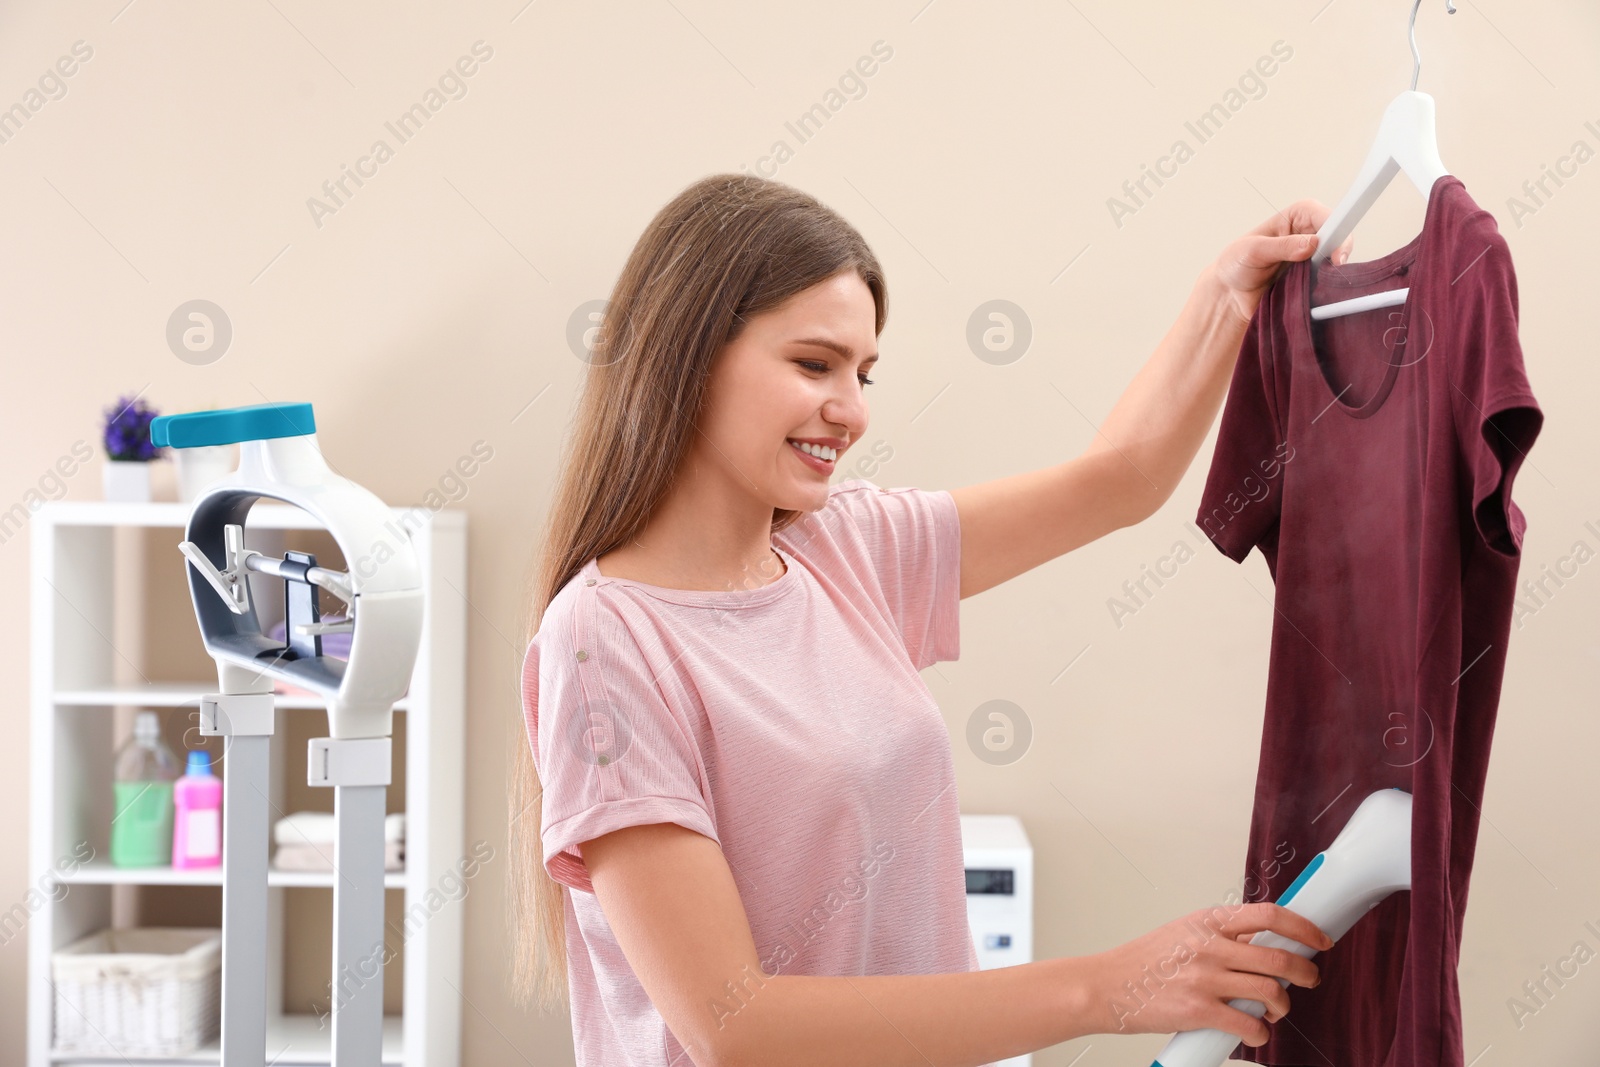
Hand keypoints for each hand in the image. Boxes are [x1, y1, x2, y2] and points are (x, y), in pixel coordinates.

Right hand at [1084, 901, 1332, 1045]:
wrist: (1108, 985)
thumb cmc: (1146, 961)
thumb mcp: (1185, 932)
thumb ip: (1223, 935)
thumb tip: (1267, 941)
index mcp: (1208, 921)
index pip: (1269, 916)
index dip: (1303, 928)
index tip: (1320, 940)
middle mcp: (1210, 946)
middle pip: (1279, 959)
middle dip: (1306, 973)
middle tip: (1310, 979)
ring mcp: (1205, 979)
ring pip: (1270, 992)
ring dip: (1283, 1006)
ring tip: (1276, 1010)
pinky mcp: (1199, 1011)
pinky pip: (1249, 1024)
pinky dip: (1261, 1033)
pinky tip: (1256, 1031)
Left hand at [1210, 199, 1354, 327]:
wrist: (1230, 294)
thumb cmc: (1236, 264)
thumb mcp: (1253, 251)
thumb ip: (1281, 246)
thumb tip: (1312, 244)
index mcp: (1297, 217)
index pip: (1326, 216)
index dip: (1335, 232)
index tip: (1335, 254)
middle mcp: (1311, 234)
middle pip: (1340, 239)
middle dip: (1339, 254)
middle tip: (1332, 271)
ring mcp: (1314, 258)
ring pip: (1337, 263)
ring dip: (1330, 275)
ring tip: (1313, 284)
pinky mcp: (1313, 280)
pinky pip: (1328, 284)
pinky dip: (1324, 290)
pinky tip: (1314, 295)